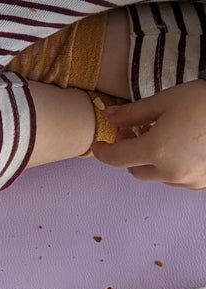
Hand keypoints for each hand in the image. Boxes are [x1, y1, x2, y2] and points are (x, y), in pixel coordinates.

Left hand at [91, 80, 205, 189]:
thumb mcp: (166, 100)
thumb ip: (133, 113)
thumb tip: (109, 117)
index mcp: (155, 151)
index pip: (116, 158)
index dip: (102, 152)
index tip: (97, 145)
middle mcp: (170, 172)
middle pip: (135, 170)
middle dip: (129, 153)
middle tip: (133, 132)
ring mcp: (189, 180)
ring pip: (157, 176)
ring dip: (151, 161)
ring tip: (161, 134)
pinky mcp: (205, 183)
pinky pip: (178, 179)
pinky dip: (171, 166)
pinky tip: (180, 146)